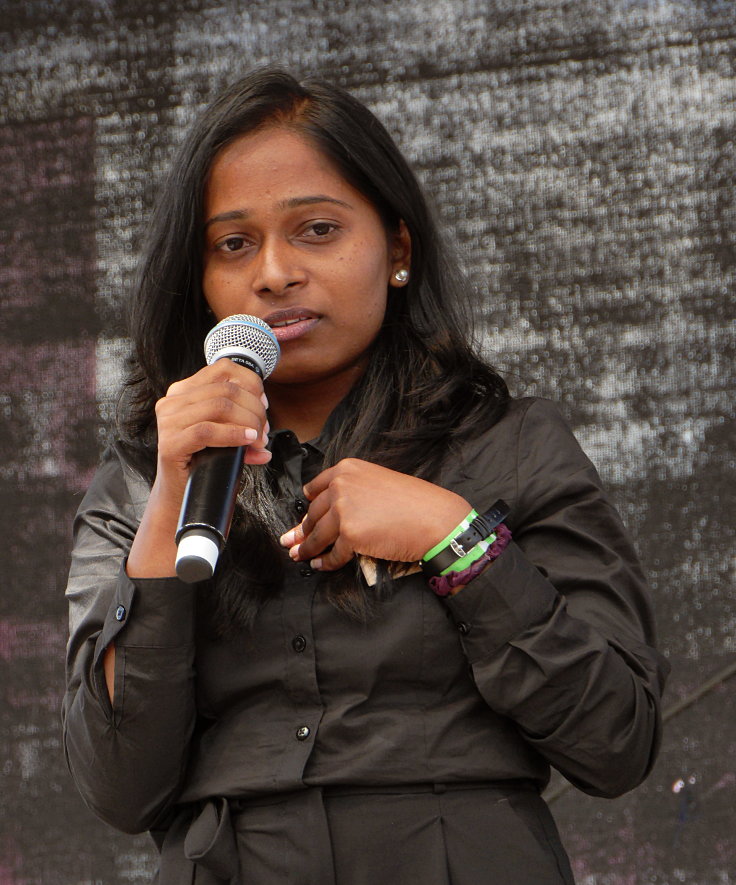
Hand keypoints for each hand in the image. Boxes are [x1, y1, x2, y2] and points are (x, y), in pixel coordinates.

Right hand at [154, 359, 270, 506]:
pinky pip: (207, 431)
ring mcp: (168, 421)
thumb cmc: (203, 461)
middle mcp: (172, 401)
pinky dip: (233, 435)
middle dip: (255, 409)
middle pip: (227, 390)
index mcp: (184, 391)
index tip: (264, 406)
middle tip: (264, 431)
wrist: (179, 494)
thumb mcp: (225, 435)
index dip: (252, 384)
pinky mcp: (170, 443)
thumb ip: (243, 424)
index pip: (224, 369)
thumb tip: (266, 428)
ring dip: (248, 422)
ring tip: (258, 440)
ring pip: (220, 406)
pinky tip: (247, 441)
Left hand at [279, 458, 470, 570]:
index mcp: (348, 469)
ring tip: (299, 555)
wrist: (435, 519)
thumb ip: (354, 492)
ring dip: (307, 548)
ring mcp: (343, 510)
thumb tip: (331, 514)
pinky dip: (325, 563)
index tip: (303, 514)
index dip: (309, 503)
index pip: (316, 488)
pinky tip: (320, 566)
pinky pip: (332, 554)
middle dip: (302, 529)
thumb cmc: (415, 502)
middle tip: (293, 540)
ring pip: (317, 535)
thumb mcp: (379, 482)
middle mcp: (341, 486)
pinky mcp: (349, 535)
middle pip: (313, 513)